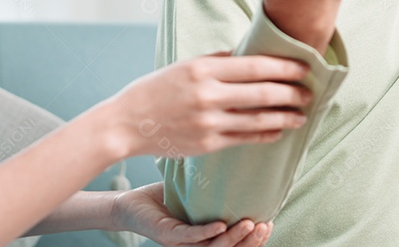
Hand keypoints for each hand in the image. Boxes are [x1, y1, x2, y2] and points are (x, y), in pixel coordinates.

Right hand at [112, 53, 310, 157]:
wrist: (126, 123)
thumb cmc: (157, 89)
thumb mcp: (185, 65)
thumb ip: (218, 59)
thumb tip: (252, 52)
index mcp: (203, 68)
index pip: (255, 66)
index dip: (284, 67)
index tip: (304, 67)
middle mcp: (208, 94)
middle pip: (262, 92)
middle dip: (291, 92)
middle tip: (309, 92)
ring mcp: (208, 121)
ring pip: (258, 119)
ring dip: (286, 116)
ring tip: (302, 115)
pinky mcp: (207, 144)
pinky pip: (245, 139)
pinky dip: (266, 134)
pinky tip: (279, 130)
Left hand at [112, 182, 271, 246]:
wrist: (128, 204)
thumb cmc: (163, 199)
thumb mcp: (194, 192)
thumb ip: (213, 185)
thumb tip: (238, 159)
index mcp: (205, 237)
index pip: (235, 244)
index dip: (255, 239)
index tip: (270, 222)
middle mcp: (195, 244)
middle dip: (251, 241)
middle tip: (266, 225)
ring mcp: (181, 243)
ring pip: (214, 246)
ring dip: (234, 239)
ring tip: (250, 224)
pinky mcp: (167, 235)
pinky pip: (190, 237)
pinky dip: (206, 232)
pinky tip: (220, 225)